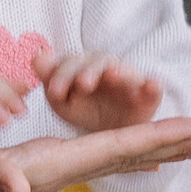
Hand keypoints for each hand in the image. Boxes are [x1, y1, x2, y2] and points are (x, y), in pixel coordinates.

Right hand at [0, 115, 190, 191]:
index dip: (155, 138)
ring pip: (116, 156)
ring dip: (159, 145)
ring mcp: (45, 171)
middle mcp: (52, 174)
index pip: (110, 152)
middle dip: (176, 145)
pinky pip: (95, 153)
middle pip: (126, 157)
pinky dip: (127, 144)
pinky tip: (145, 148)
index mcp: (41, 171)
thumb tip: (21, 187)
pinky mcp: (35, 166)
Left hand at [37, 50, 165, 139]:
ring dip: (118, 72)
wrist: (111, 135)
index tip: (54, 93)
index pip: (70, 63)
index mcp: (82, 66)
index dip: (62, 75)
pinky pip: (153, 87)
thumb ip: (50, 79)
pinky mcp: (148, 94)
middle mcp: (105, 67)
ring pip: (123, 71)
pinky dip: (153, 85)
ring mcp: (127, 79)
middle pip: (96, 63)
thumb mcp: (62, 100)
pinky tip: (152, 84)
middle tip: (82, 85)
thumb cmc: (85, 111)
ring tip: (112, 75)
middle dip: (88, 72)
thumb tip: (37, 56)